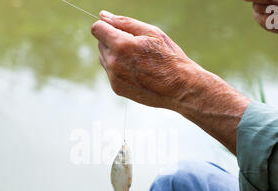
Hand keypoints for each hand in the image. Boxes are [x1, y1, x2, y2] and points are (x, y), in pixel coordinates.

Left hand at [91, 11, 250, 153]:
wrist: (179, 88)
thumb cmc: (169, 57)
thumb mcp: (151, 33)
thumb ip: (124, 22)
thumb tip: (103, 16)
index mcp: (121, 45)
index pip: (97, 29)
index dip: (106, 26)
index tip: (118, 29)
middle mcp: (114, 63)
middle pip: (100, 43)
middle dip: (112, 40)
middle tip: (135, 46)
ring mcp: (114, 78)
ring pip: (104, 58)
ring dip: (114, 54)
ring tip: (137, 59)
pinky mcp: (117, 88)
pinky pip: (110, 72)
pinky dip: (119, 68)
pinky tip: (137, 71)